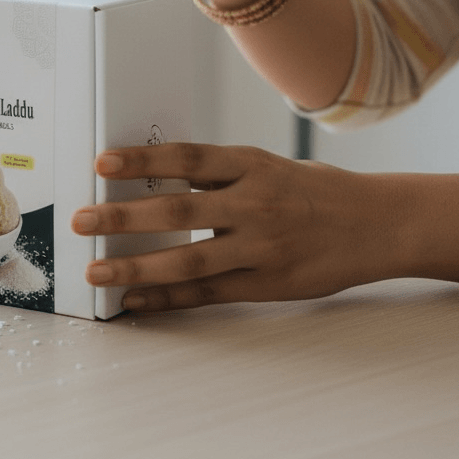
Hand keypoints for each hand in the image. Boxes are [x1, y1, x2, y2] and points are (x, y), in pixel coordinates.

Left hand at [70, 142, 398, 310]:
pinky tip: (135, 299)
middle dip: (122, 217)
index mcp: (251, 165)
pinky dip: (167, 298)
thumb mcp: (266, 164)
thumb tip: (152, 174)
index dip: (142, 160)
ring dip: (136, 267)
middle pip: (177, 211)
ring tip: (97, 270)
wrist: (377, 222)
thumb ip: (216, 172)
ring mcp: (260, 248)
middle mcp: (253, 204)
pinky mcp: (267, 285)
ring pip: (188, 260)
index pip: (186, 159)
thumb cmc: (312, 188)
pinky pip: (208, 293)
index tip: (102, 162)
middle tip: (81, 220)